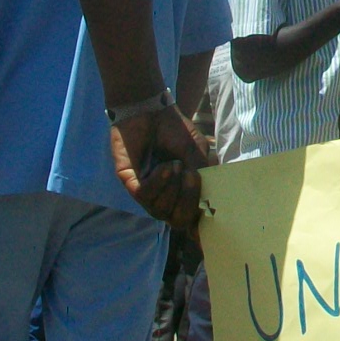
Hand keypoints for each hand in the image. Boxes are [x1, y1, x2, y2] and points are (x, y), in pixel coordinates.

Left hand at [111, 106, 206, 236]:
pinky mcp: (129, 182)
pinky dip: (158, 183)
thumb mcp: (197, 152)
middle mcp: (165, 196)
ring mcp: (147, 191)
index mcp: (183, 192)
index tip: (206, 230)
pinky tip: (164, 166)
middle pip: (177, 221)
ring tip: (175, 164)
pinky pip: (145, 196)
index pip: (191, 219)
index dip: (199, 229)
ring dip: (172, 189)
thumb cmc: (175, 130)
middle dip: (188, 203)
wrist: (150, 110)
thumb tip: (210, 201)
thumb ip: (203, 176)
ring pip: (160, 211)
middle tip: (192, 177)